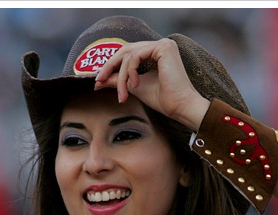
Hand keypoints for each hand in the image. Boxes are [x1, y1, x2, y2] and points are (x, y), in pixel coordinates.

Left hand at [94, 38, 209, 130]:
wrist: (179, 107)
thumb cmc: (163, 100)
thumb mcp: (135, 87)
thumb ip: (119, 80)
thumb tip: (99, 81)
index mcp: (156, 53)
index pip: (128, 54)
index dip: (111, 66)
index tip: (99, 81)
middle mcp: (159, 45)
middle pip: (126, 50)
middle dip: (110, 67)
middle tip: (99, 81)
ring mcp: (162, 44)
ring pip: (129, 55)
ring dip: (121, 77)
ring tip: (123, 95)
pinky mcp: (163, 47)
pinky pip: (136, 55)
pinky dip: (130, 71)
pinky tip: (135, 84)